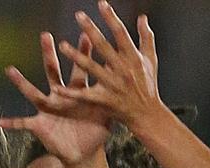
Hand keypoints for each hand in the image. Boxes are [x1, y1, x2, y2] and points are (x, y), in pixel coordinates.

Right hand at [0, 32, 109, 164]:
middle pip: (54, 72)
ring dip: (22, 83)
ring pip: (34, 93)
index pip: (80, 69)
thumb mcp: (106, 115)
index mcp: (77, 94)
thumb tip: (131, 82)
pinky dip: (12, 123)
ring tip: (10, 70)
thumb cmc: (95, 132)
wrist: (84, 153)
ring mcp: (48, 110)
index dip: (83, 54)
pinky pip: (23, 124)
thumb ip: (115, 99)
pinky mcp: (40, 126)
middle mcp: (60, 97)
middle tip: (46, 36)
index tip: (86, 36)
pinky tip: (0, 122)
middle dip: (50, 55)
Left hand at [52, 1, 161, 126]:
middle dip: (91, 31)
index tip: (101, 4)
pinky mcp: (105, 100)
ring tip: (62, 46)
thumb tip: (142, 18)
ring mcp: (113, 85)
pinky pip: (85, 96)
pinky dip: (71, 94)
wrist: (148, 115)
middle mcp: (123, 70)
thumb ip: (147, 38)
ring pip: (92, 69)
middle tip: (79, 16)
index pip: (121, 34)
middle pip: (104, 47)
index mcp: (134, 59)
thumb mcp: (151, 61)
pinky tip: (58, 89)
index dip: (111, 18)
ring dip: (76, 57)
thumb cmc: (148, 87)